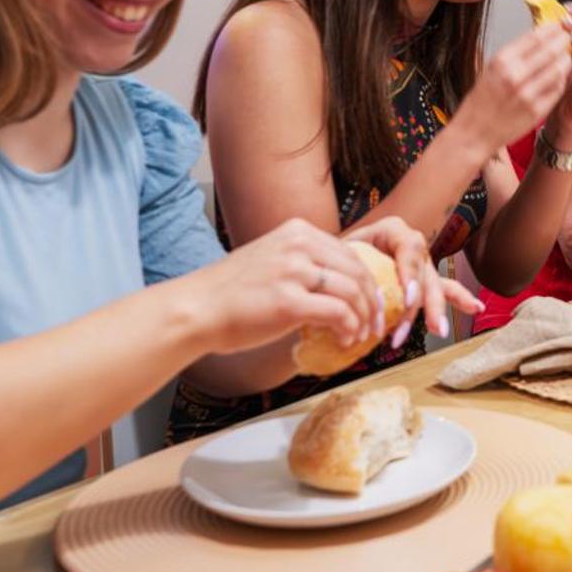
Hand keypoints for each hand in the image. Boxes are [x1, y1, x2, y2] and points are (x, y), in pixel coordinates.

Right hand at [180, 218, 379, 355]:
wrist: (196, 309)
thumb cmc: (231, 292)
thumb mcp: (272, 259)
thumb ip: (304, 263)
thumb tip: (339, 284)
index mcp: (297, 231)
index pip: (349, 253)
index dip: (368, 281)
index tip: (372, 303)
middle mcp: (298, 244)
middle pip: (358, 271)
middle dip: (373, 301)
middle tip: (375, 324)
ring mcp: (293, 271)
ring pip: (353, 292)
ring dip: (364, 318)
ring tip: (360, 336)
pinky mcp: (289, 301)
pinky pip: (338, 313)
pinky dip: (349, 328)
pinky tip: (344, 340)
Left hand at [346, 216, 480, 345]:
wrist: (336, 256)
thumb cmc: (336, 253)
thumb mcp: (340, 249)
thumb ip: (347, 263)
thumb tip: (348, 289)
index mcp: (393, 231)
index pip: (410, 250)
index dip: (410, 274)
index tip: (407, 300)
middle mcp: (413, 246)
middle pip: (424, 273)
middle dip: (423, 303)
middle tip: (423, 327)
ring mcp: (422, 263)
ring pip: (435, 286)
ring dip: (436, 311)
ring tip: (438, 330)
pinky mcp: (425, 280)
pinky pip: (446, 288)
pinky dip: (460, 298)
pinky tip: (474, 309)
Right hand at [463, 8, 571, 152]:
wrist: (474, 133)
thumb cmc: (482, 100)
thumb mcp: (491, 68)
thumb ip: (515, 53)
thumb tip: (541, 35)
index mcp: (501, 61)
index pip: (536, 36)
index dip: (553, 29)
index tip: (560, 25)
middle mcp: (514, 76)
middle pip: (551, 50)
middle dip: (564, 42)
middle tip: (569, 39)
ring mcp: (527, 94)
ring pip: (559, 69)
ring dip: (566, 60)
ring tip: (566, 57)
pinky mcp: (537, 111)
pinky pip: (558, 89)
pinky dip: (563, 80)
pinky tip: (562, 76)